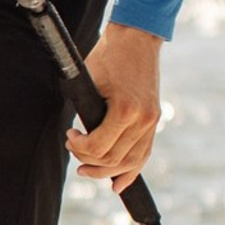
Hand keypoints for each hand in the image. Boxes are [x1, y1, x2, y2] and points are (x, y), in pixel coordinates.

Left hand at [71, 23, 162, 185]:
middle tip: (73, 149)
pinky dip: (131, 170)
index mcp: (127, 110)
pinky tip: (117, 184)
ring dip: (106, 171)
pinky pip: (144, 153)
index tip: (70, 137)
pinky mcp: (154, 120)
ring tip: (86, 170)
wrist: (136, 40)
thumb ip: (86, 114)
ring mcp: (152, 122)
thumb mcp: (89, 83)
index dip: (78, 148)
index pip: (98, 147)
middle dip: (88, 160)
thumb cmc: (107, 58)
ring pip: (130, 162)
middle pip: (113, 159)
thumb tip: (78, 138)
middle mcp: (144, 120)